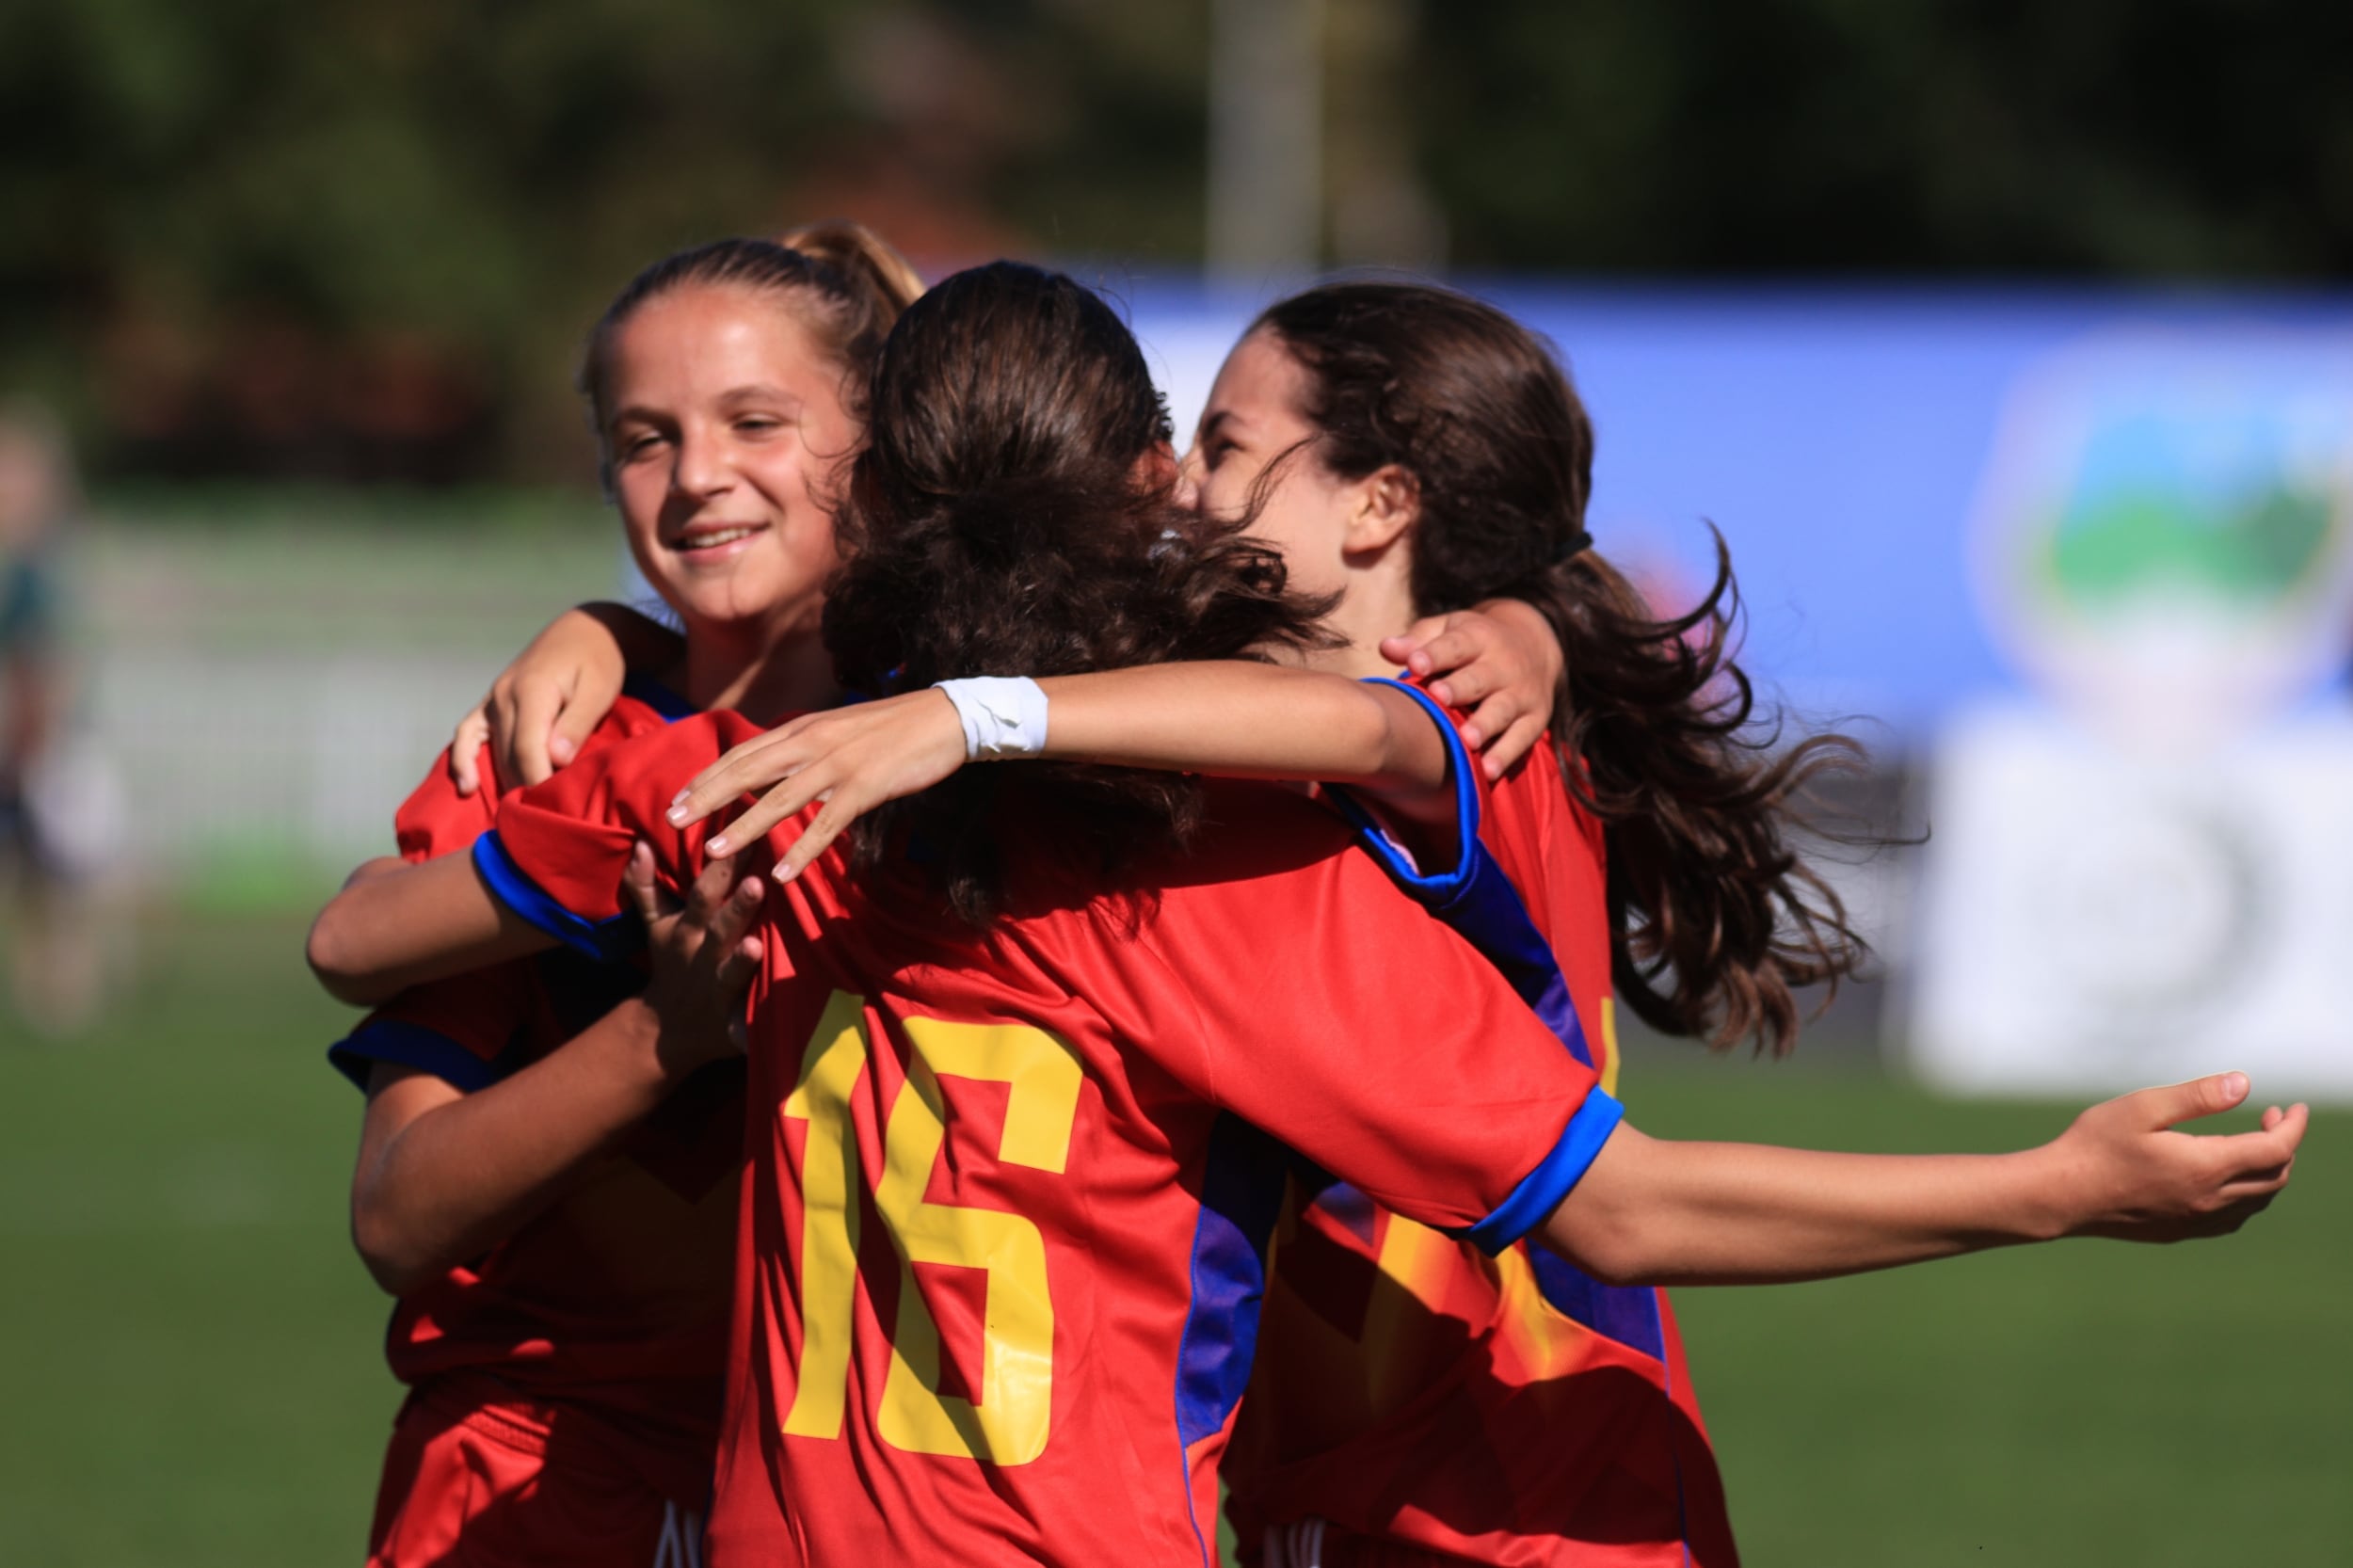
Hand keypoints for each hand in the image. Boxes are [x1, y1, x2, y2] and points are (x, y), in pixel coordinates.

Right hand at [449, 605, 659, 794]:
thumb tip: (554, 760)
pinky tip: (466, 786)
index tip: (551, 808)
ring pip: (492, 751)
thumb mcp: (599, 689)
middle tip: (544, 818)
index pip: (527, 749)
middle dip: (526, 788)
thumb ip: (576, 724)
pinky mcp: (491, 702)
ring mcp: (493, 698)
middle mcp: (504, 695)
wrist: (585, 630)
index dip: (538, 781)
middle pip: (508, 755)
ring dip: (506, 781)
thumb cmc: (599, 660)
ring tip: (520, 813)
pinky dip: (463, 760)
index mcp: (532, 690)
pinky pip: (468, 733)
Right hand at [622, 843, 764, 1075]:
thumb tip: (641, 843)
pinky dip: (752, 1025)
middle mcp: (703, 956)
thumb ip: (647, 886)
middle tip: (758, 883)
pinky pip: (744, 1025)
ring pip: (732, 973)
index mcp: (688, 930)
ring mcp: (718, 991)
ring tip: (756, 945)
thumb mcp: (657, 925)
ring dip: (742, 961)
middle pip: (721, 929)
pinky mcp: (731, 1024)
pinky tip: (770, 1018)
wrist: (666, 1030)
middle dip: (738, 908)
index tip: (744, 840)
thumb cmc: (675, 963)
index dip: (722, 867)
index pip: (704, 893)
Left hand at [665, 691, 967, 883]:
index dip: (707, 776)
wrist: (946, 717)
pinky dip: (803, 850)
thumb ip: (805, 748)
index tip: (677, 798)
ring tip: (712, 852)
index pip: (743, 752)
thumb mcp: (839, 730)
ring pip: (779, 799)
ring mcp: (838, 764)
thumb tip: (773, 768)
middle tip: (672, 821)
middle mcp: (812, 742)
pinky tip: (784, 875)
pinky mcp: (865, 786)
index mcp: (803, 728)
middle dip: (707, 797)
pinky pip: (827, 823)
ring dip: (743, 827)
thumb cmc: (894, 727)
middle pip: (747, 771)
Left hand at [1379, 598, 1563, 779]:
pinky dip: (1506, 755)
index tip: (1414, 664)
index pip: (1455, 645)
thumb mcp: (1449, 630)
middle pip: (1479, 678)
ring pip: (1501, 710)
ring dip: (1484, 725)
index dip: (1435, 654)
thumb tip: (1386, 648)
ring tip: (1468, 740)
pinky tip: (1488, 771)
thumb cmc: (1473, 642)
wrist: (1535, 643)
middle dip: (1460, 688)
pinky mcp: (1534, 718)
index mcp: (1477, 638)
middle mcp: (1502, 665)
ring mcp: (1521, 693)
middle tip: (1440, 697)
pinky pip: (1521, 738)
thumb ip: (1417, 641)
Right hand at [2049, 1073, 2305, 1242]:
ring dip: (2268, 1171)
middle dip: (2283, 1145)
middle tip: (2269, 1118)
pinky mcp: (2182, 1232)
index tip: (2295, 1108)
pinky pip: (2234, 1217)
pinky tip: (2227, 1178)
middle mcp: (2210, 1200)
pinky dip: (2248, 1195)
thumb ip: (2197, 1096)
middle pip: (2274, 1177)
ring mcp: (2197, 1221)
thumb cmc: (2095, 1145)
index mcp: (2206, 1167)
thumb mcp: (2143, 1107)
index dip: (2293, 1127)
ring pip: (2258, 1200)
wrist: (2061, 1195)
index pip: (2276, 1149)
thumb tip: (2244, 1084)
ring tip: (2252, 1143)